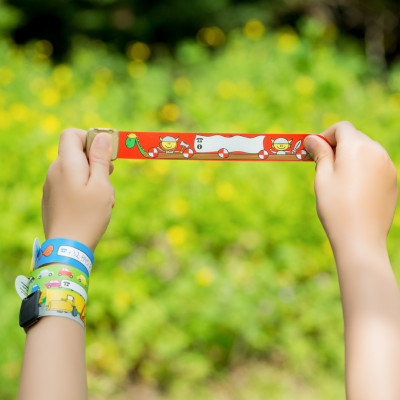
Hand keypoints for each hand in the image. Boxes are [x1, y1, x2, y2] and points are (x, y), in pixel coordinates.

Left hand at [42, 129, 114, 251]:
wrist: (67, 248)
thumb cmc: (88, 216)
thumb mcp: (101, 185)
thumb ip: (100, 159)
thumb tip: (102, 136)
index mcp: (66, 164)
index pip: (71, 134)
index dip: (89, 137)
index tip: (104, 154)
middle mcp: (54, 171)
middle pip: (75, 153)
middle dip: (95, 161)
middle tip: (109, 178)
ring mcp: (51, 186)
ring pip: (75, 171)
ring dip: (92, 178)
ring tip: (104, 198)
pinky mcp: (52, 198)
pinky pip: (69, 184)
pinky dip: (83, 189)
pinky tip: (93, 207)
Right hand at [304, 121, 397, 250]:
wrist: (361, 238)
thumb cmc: (336, 207)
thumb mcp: (322, 177)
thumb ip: (320, 154)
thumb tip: (312, 139)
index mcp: (357, 147)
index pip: (342, 128)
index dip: (325, 135)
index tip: (314, 151)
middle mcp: (377, 151)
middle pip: (355, 138)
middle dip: (337, 146)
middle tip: (322, 166)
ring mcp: (388, 166)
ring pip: (366, 151)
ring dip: (351, 157)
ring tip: (338, 180)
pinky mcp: (393, 181)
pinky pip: (375, 165)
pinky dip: (363, 169)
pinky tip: (353, 190)